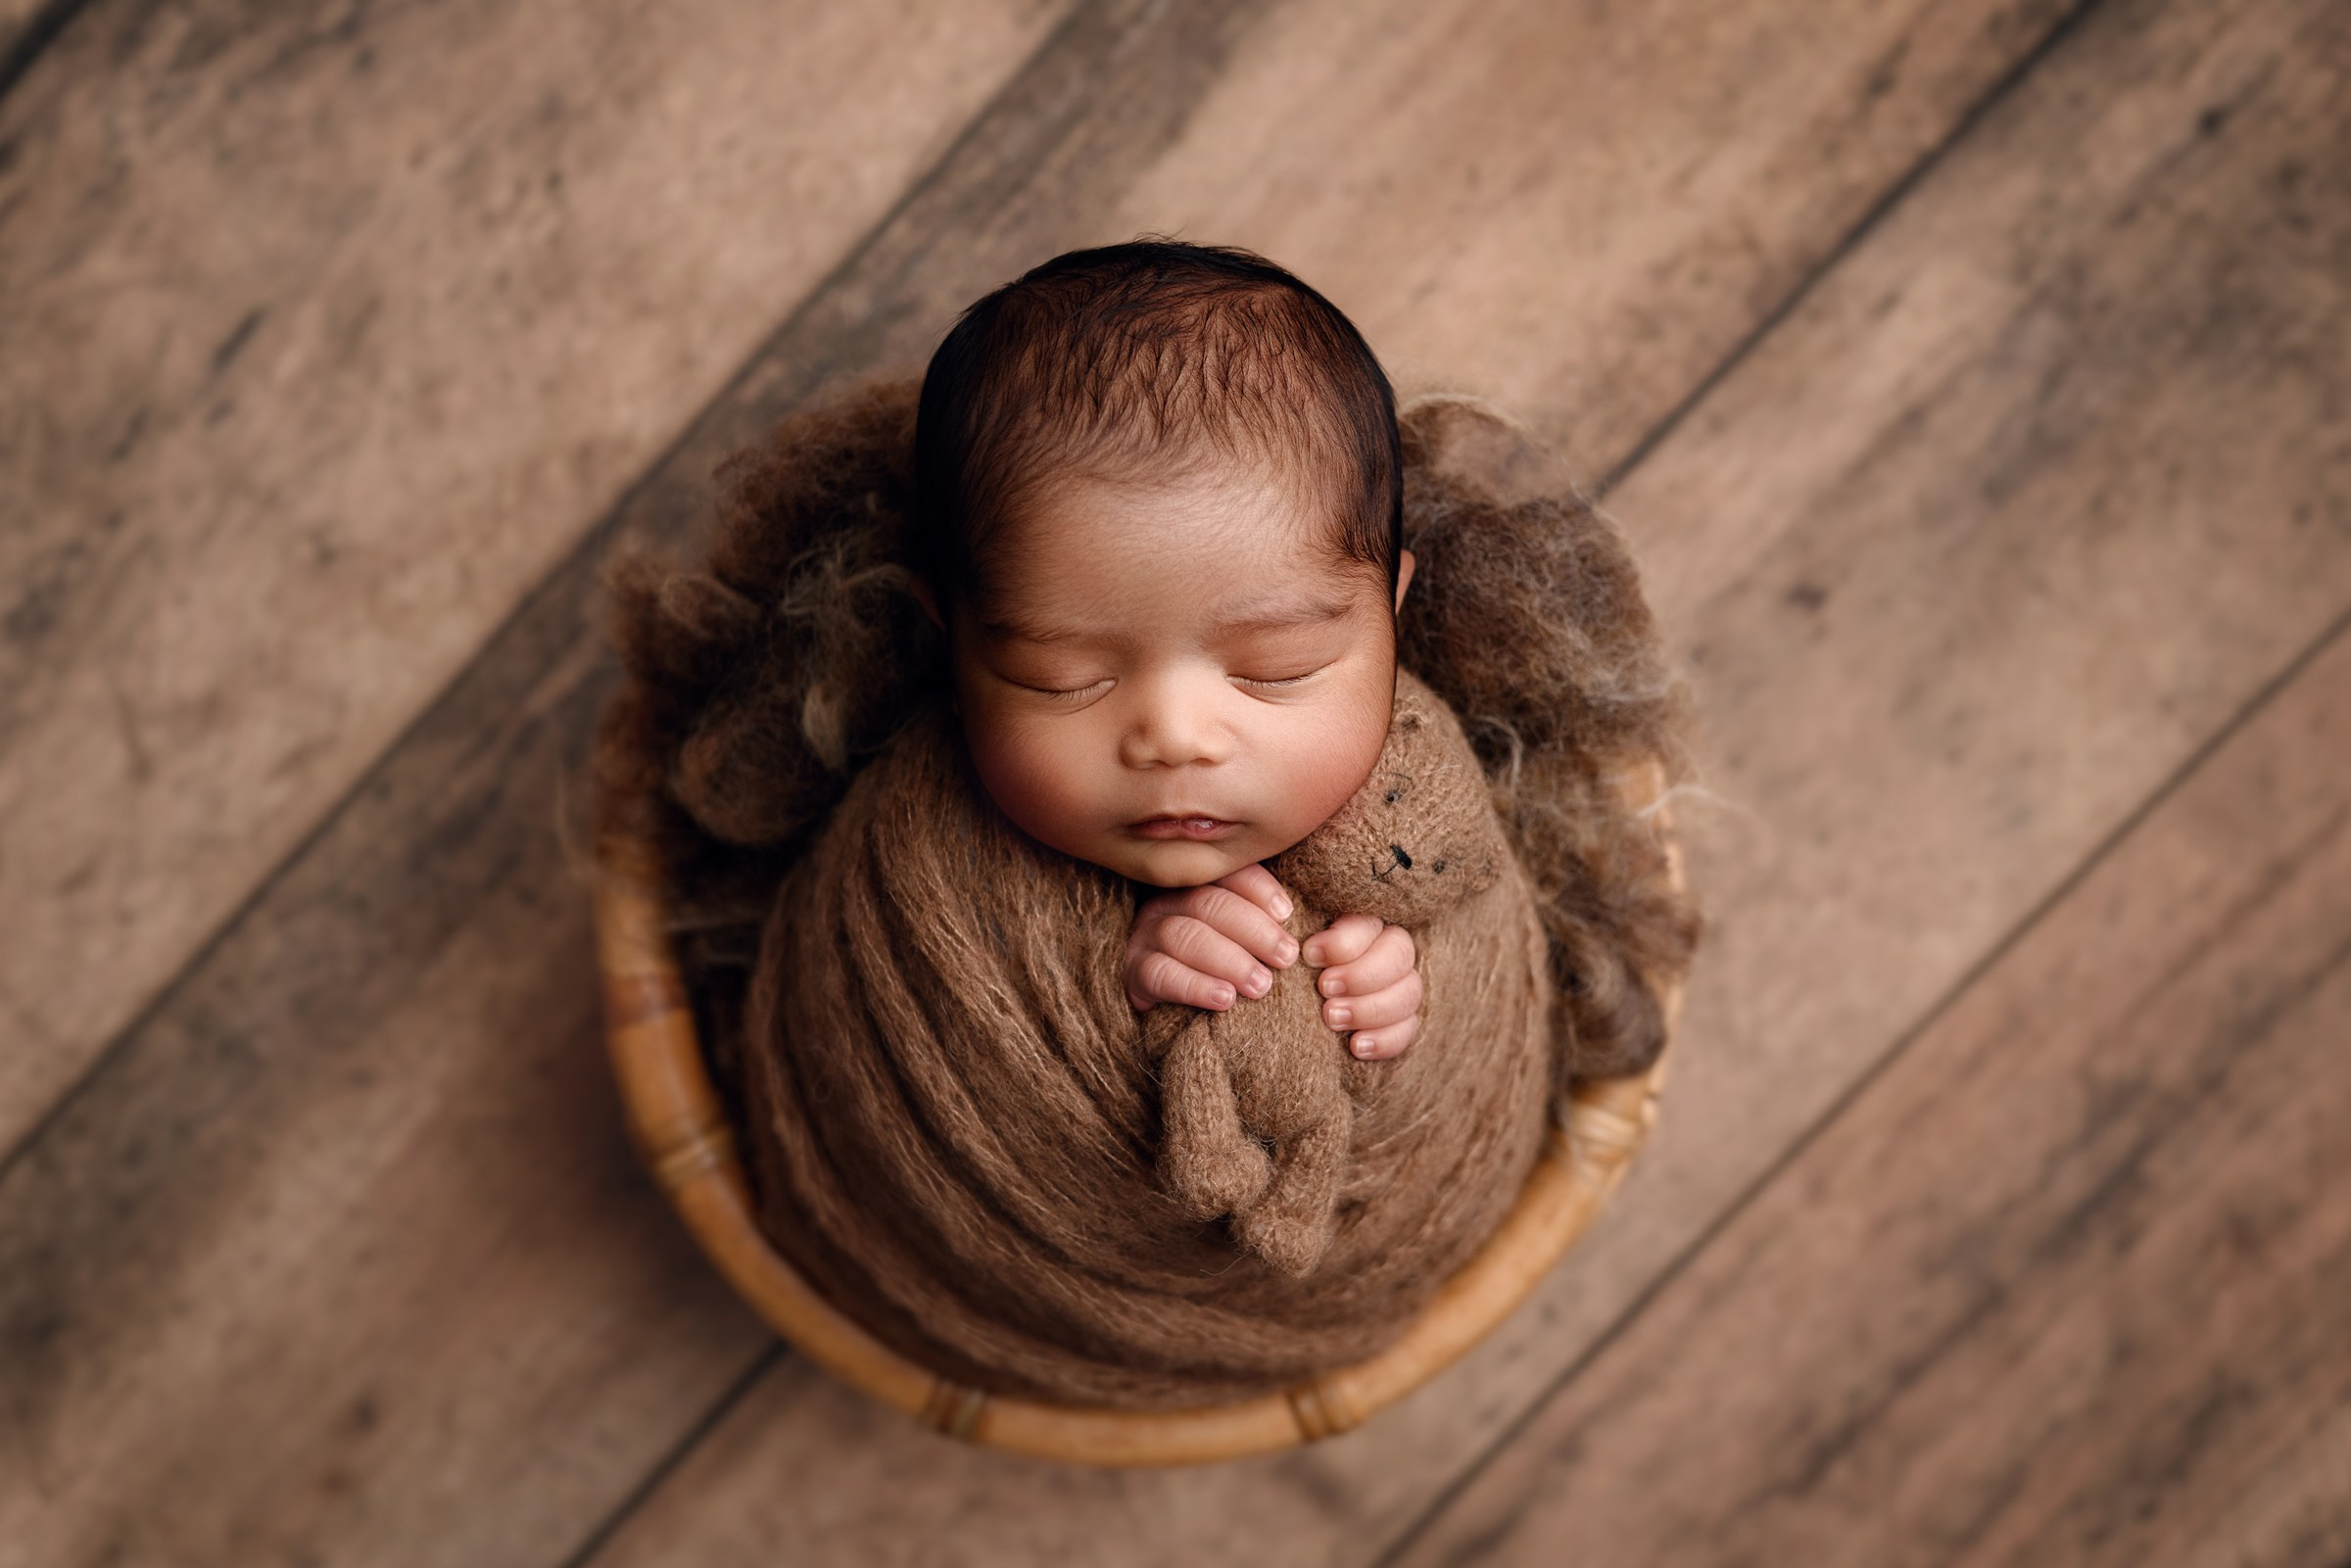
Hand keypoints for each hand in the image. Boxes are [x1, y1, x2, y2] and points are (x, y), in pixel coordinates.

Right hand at [1125, 864, 1300, 1012]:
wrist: (1170, 1011)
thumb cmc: (1218, 968)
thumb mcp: (1239, 939)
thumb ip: (1263, 921)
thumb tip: (1299, 918)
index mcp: (1195, 884)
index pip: (1227, 874)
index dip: (1258, 889)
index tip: (1287, 914)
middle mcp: (1166, 902)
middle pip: (1208, 902)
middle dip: (1253, 930)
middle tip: (1285, 957)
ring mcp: (1145, 934)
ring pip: (1183, 935)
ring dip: (1228, 960)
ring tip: (1261, 985)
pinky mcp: (1132, 972)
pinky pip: (1160, 974)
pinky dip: (1195, 985)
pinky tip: (1224, 999)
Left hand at [1304, 916, 1421, 1059]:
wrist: (1298, 1015)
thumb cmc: (1296, 971)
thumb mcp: (1297, 952)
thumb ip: (1304, 944)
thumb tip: (1300, 943)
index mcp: (1365, 924)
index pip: (1370, 923)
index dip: (1343, 941)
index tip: (1310, 956)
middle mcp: (1390, 951)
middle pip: (1399, 953)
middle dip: (1360, 974)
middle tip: (1324, 988)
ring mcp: (1402, 986)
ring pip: (1409, 992)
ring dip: (1370, 1008)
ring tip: (1331, 1019)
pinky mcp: (1403, 1021)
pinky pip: (1407, 1030)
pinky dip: (1384, 1040)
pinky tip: (1356, 1046)